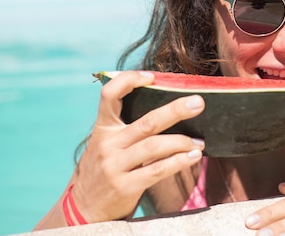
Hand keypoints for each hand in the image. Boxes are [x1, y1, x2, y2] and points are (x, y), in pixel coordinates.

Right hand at [70, 70, 205, 222]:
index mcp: (103, 128)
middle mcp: (108, 144)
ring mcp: (115, 165)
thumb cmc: (107, 167)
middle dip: (175, 110)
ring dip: (183, 142)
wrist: (83, 207)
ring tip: (200, 142)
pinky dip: (179, 161)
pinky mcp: (125, 186)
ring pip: (155, 146)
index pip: (109, 95)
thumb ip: (128, 127)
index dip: (128, 80)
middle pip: (147, 122)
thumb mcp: (108, 143)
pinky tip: (193, 156)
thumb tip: (170, 108)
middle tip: (199, 103)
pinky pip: (158, 170)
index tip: (152, 76)